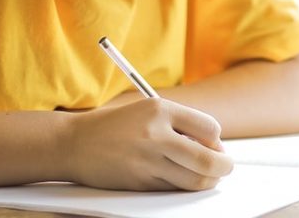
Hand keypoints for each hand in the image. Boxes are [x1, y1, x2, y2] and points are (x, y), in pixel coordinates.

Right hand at [62, 98, 232, 190]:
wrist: (73, 143)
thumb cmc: (115, 126)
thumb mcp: (147, 111)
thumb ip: (180, 124)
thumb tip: (215, 147)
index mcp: (160, 109)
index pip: (210, 128)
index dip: (217, 140)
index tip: (214, 145)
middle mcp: (155, 135)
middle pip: (208, 160)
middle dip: (224, 166)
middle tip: (225, 167)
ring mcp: (147, 161)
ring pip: (195, 180)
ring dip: (208, 180)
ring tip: (206, 175)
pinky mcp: (139, 182)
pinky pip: (174, 189)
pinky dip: (183, 186)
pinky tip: (179, 179)